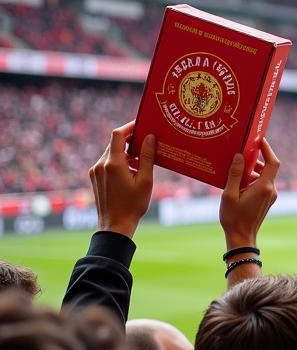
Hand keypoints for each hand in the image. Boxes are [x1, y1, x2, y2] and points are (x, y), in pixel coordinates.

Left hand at [90, 121, 155, 238]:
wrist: (115, 225)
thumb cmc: (133, 205)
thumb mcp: (145, 180)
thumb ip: (147, 157)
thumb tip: (150, 137)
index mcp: (113, 163)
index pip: (118, 134)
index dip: (130, 126)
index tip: (142, 124)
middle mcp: (100, 164)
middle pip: (115, 143)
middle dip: (130, 140)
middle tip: (146, 141)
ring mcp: (95, 171)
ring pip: (111, 153)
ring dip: (125, 152)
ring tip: (141, 160)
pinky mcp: (94, 177)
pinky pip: (107, 162)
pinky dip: (119, 161)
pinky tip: (131, 171)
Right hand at [220, 139, 279, 248]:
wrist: (242, 238)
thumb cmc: (234, 218)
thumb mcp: (229, 194)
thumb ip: (235, 174)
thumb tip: (240, 156)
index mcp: (264, 187)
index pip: (273, 162)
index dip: (267, 148)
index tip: (258, 139)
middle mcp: (271, 190)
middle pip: (267, 167)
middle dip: (254, 159)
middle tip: (240, 152)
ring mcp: (270, 196)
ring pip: (264, 176)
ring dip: (252, 170)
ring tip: (235, 169)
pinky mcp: (267, 200)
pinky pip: (262, 184)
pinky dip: (252, 179)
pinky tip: (237, 182)